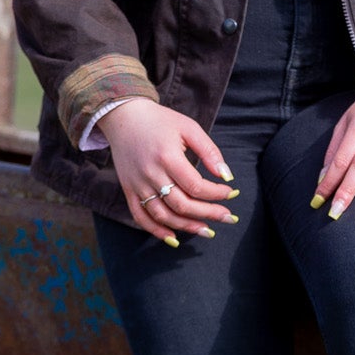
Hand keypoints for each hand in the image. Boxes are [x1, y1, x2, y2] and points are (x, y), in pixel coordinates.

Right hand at [103, 99, 238, 243]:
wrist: (123, 117)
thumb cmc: (160, 121)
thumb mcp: (188, 127)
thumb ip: (209, 151)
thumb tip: (227, 176)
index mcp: (167, 156)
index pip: (195, 186)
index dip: (216, 194)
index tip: (231, 193)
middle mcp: (151, 174)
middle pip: (182, 204)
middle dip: (208, 213)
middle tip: (228, 217)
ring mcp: (137, 184)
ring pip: (163, 215)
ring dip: (187, 226)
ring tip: (208, 231)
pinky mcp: (128, 189)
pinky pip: (140, 216)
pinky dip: (156, 231)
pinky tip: (174, 238)